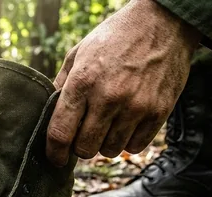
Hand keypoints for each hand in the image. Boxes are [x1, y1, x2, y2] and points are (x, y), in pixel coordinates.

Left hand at [46, 0, 200, 165]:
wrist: (163, 23)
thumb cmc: (115, 38)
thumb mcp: (79, 53)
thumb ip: (62, 85)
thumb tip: (48, 114)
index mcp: (83, 82)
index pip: (60, 133)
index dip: (54, 152)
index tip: (56, 158)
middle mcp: (108, 97)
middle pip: (85, 148)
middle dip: (81, 147)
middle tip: (84, 135)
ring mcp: (135, 106)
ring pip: (110, 150)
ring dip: (105, 144)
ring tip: (107, 126)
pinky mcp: (158, 112)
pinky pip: (135, 146)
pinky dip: (127, 142)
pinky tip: (126, 126)